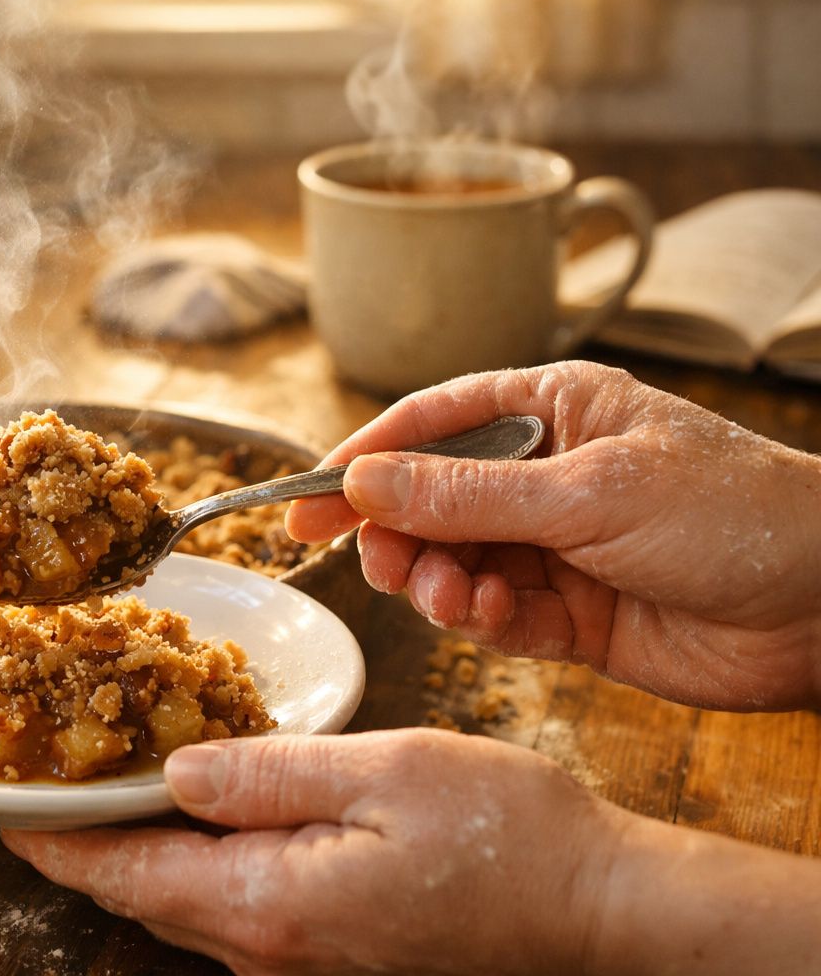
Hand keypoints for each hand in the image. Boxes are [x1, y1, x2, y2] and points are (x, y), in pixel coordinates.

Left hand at [4, 732, 820, 975]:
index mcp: (267, 902)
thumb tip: (175, 769)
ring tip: (108, 784)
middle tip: (46, 777)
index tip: (2, 808)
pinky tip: (201, 808)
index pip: (124, 878)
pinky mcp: (332, 943)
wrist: (597, 908)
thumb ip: (267, 774)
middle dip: (87, 843)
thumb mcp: (381, 774)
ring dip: (138, 851)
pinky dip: (195, 860)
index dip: (54, 842)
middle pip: (144, 894)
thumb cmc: (504, 837)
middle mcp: (270, 945)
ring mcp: (302, 954)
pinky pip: (234, 904)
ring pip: (186, 902)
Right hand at [286, 361, 820, 710]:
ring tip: (449, 596)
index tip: (301, 502)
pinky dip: (479, 621)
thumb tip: (362, 482)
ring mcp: (555, 547)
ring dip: (436, 582)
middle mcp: (545, 477)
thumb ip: (468, 496)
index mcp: (552, 413)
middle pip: (428, 501)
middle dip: (396, 534)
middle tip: (379, 564)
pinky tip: (490, 618)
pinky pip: (493, 615)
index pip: (430, 426)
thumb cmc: (734, 514)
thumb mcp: (590, 493)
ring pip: (452, 563)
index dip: (361, 461)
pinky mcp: (569, 615)